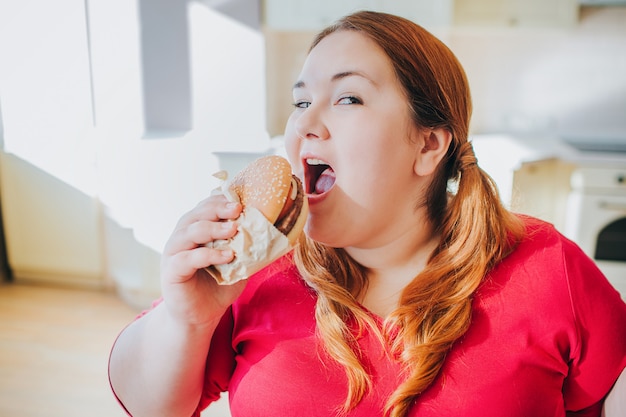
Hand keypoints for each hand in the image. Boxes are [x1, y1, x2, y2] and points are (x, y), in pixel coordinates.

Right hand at [159, 194, 245, 325]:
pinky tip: (227, 256)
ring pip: (191, 231)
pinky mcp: (171, 271)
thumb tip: (271, 232)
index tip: (242, 199)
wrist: (200, 317)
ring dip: (214, 228)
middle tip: (238, 209)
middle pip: (197, 214)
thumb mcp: (238, 263)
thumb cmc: (218, 287)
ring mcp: (174, 252)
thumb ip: (247, 247)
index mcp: (196, 229)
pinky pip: (188, 258)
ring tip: (234, 229)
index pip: (207, 207)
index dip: (222, 201)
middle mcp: (182, 236)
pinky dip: (208, 254)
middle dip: (218, 208)